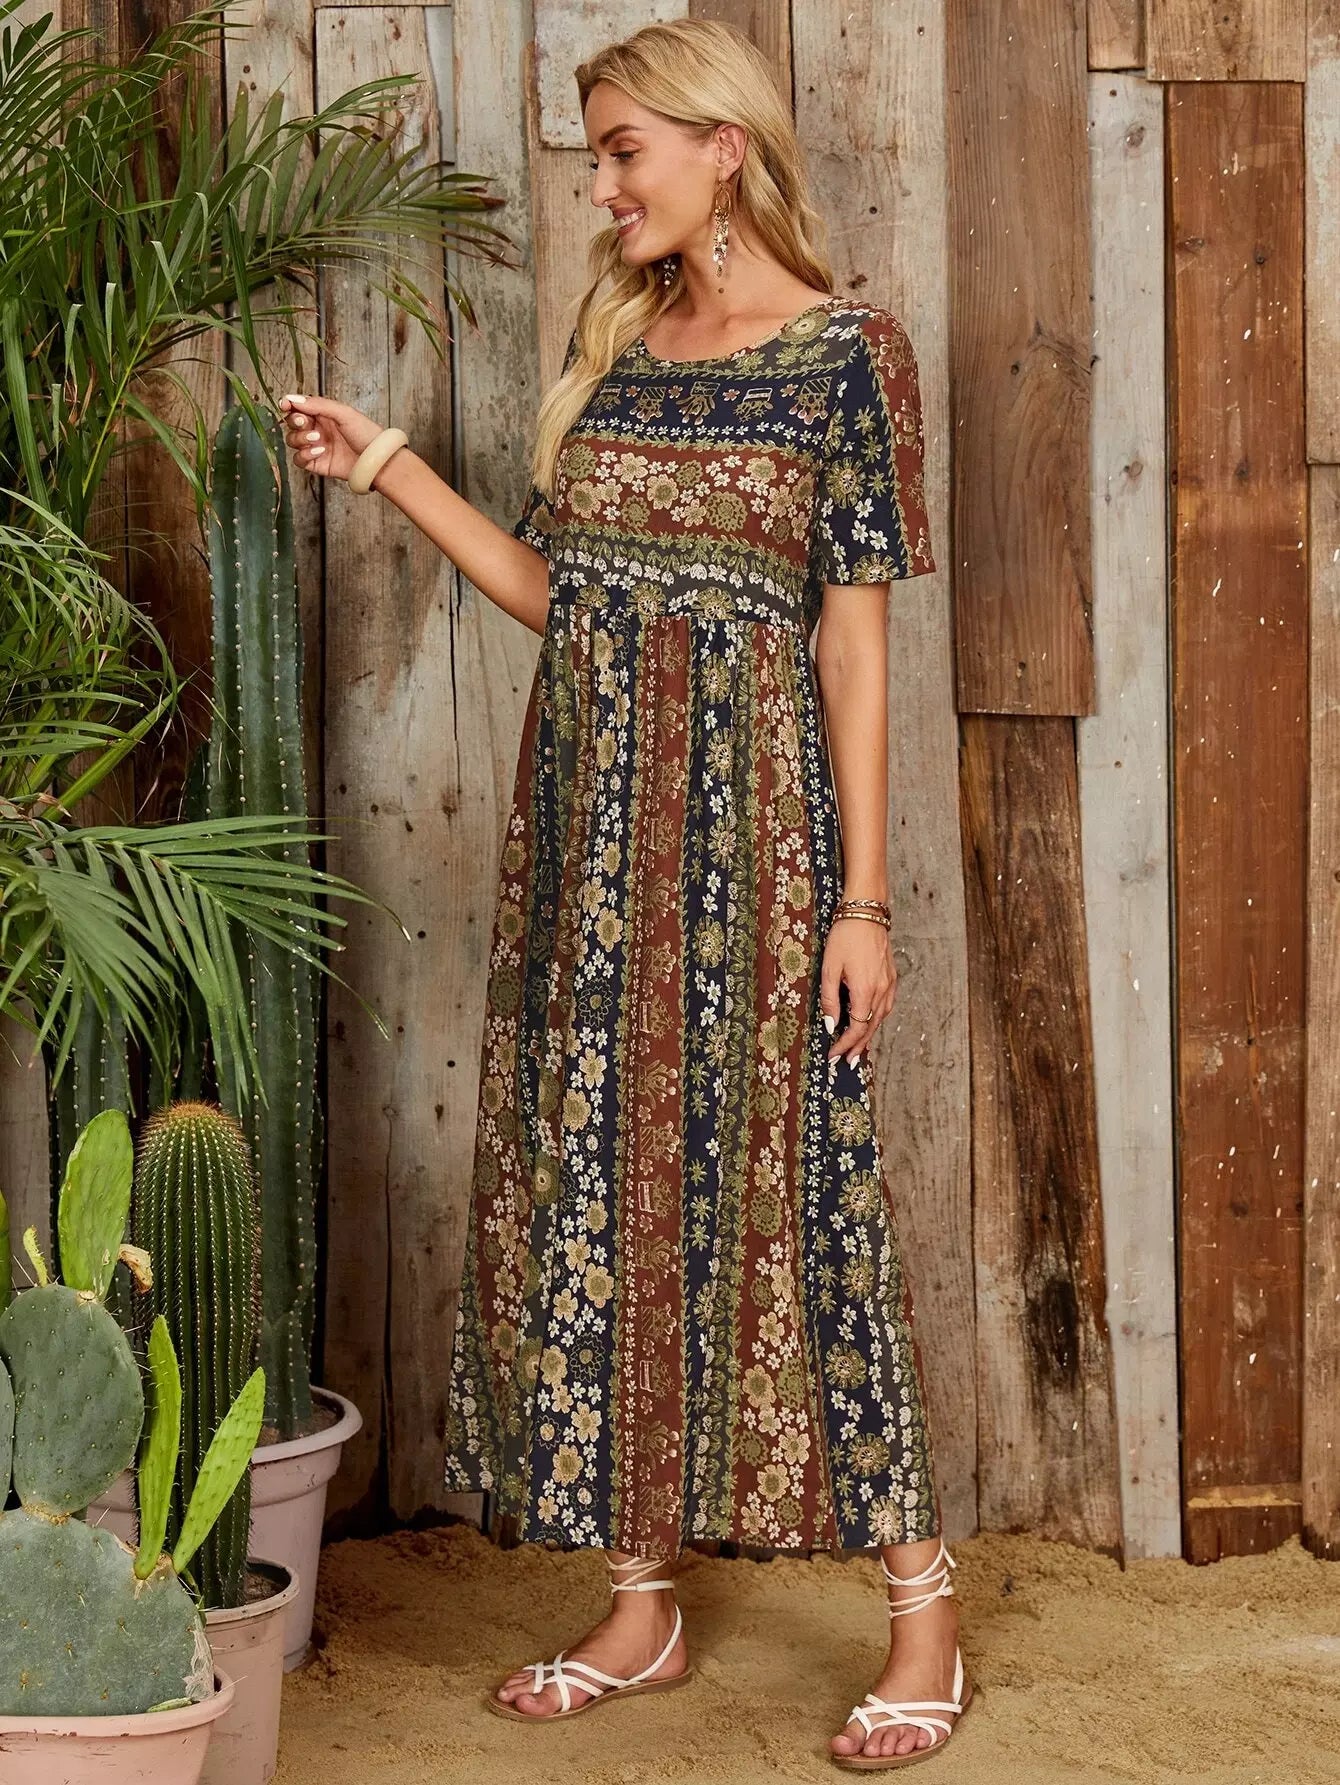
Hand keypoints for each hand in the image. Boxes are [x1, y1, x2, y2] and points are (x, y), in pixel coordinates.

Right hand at [277, 393, 384, 484]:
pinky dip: (304, 455)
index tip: (285, 404)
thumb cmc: (366, 434)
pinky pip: (299, 459)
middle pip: (291, 423)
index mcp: (322, 414)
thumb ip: (318, 405)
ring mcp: (315, 446)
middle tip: (305, 422)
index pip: (298, 407)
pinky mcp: (316, 464)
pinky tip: (319, 451)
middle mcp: (316, 429)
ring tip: (317, 439)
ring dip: (300, 438)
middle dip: (295, 422)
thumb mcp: (343, 413)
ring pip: (292, 441)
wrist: (376, 460)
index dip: (288, 405)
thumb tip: (293, 399)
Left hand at [821, 917, 896, 1066]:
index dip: (844, 1045)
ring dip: (868, 1036)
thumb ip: (830, 999)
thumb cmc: (845, 936)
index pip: (856, 1028)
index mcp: (865, 990)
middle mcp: (881, 991)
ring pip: (880, 1019)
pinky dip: (876, 1020)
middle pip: (870, 1028)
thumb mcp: (829, 968)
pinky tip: (869, 1024)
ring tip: (857, 1050)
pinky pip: (885, 1006)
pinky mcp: (891, 977)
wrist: (866, 913)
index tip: (833, 1055)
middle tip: (846, 1062)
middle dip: (857, 1047)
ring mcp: (889, 984)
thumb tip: (831, 1024)